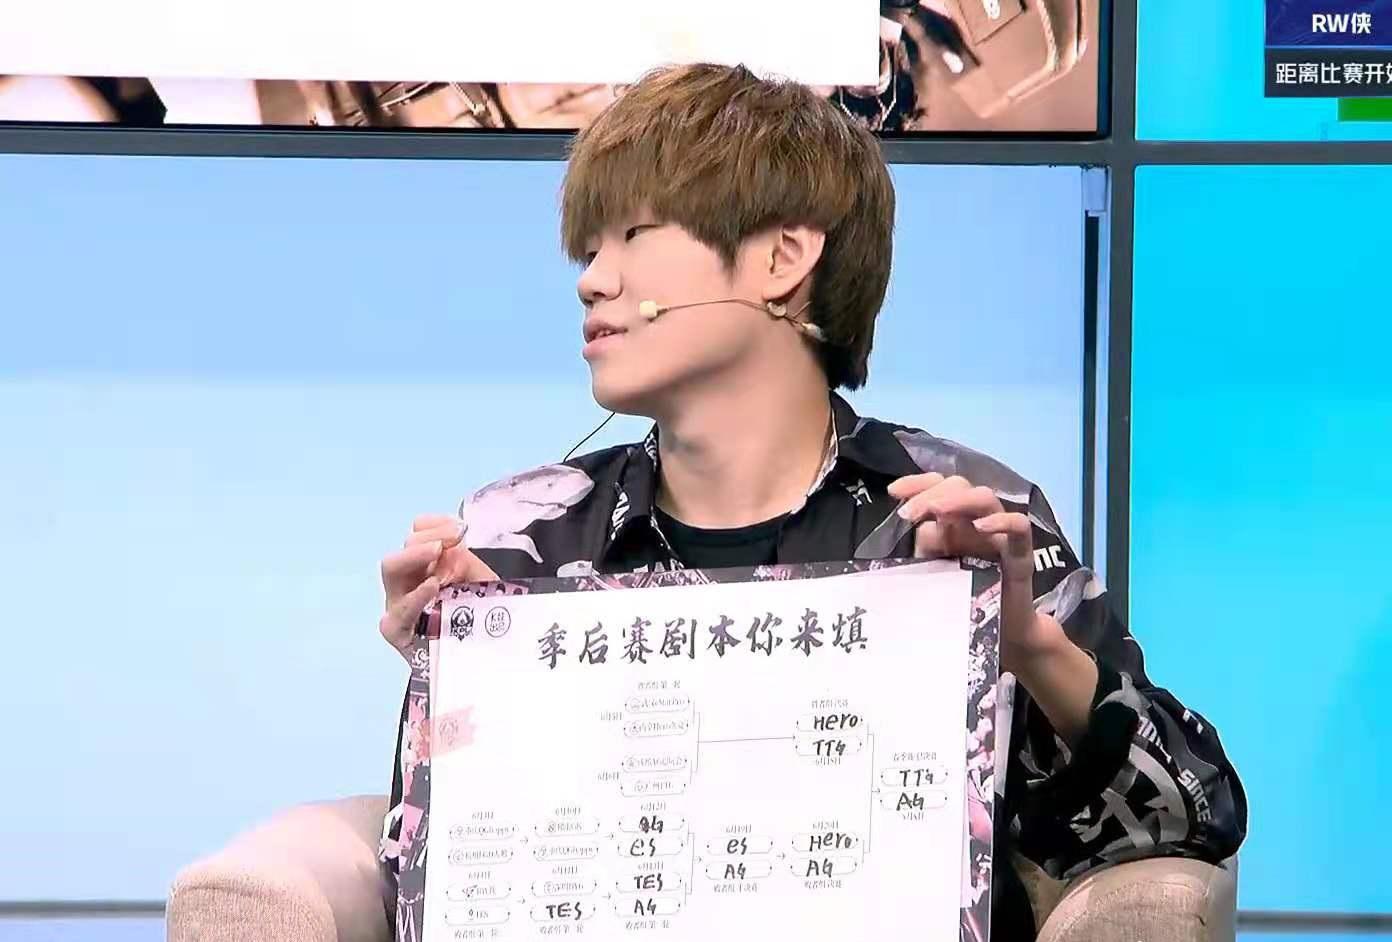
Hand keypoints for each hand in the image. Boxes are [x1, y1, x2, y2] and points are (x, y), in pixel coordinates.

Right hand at [379, 514, 498, 658]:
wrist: (481, 662)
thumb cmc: (480, 621)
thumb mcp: (480, 584)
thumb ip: (466, 562)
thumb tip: (452, 547)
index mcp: (427, 564)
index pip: (419, 531)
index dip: (437, 525)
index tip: (460, 529)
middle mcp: (408, 580)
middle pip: (405, 545)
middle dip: (427, 536)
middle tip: (453, 539)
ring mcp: (399, 604)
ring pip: (391, 568)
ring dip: (414, 555)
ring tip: (437, 552)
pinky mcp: (397, 630)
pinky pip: (399, 611)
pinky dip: (415, 595)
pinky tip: (432, 587)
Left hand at [886, 473, 1063, 671]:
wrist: (1002, 634)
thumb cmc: (964, 598)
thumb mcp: (935, 570)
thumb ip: (925, 547)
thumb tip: (916, 525)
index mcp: (954, 520)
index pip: (938, 486)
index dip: (917, 483)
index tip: (893, 492)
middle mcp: (977, 520)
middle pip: (959, 486)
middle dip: (930, 493)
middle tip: (908, 513)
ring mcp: (1000, 534)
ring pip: (986, 498)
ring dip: (959, 500)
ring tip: (937, 511)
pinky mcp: (1021, 553)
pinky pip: (1019, 526)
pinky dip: (1002, 521)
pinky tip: (980, 527)